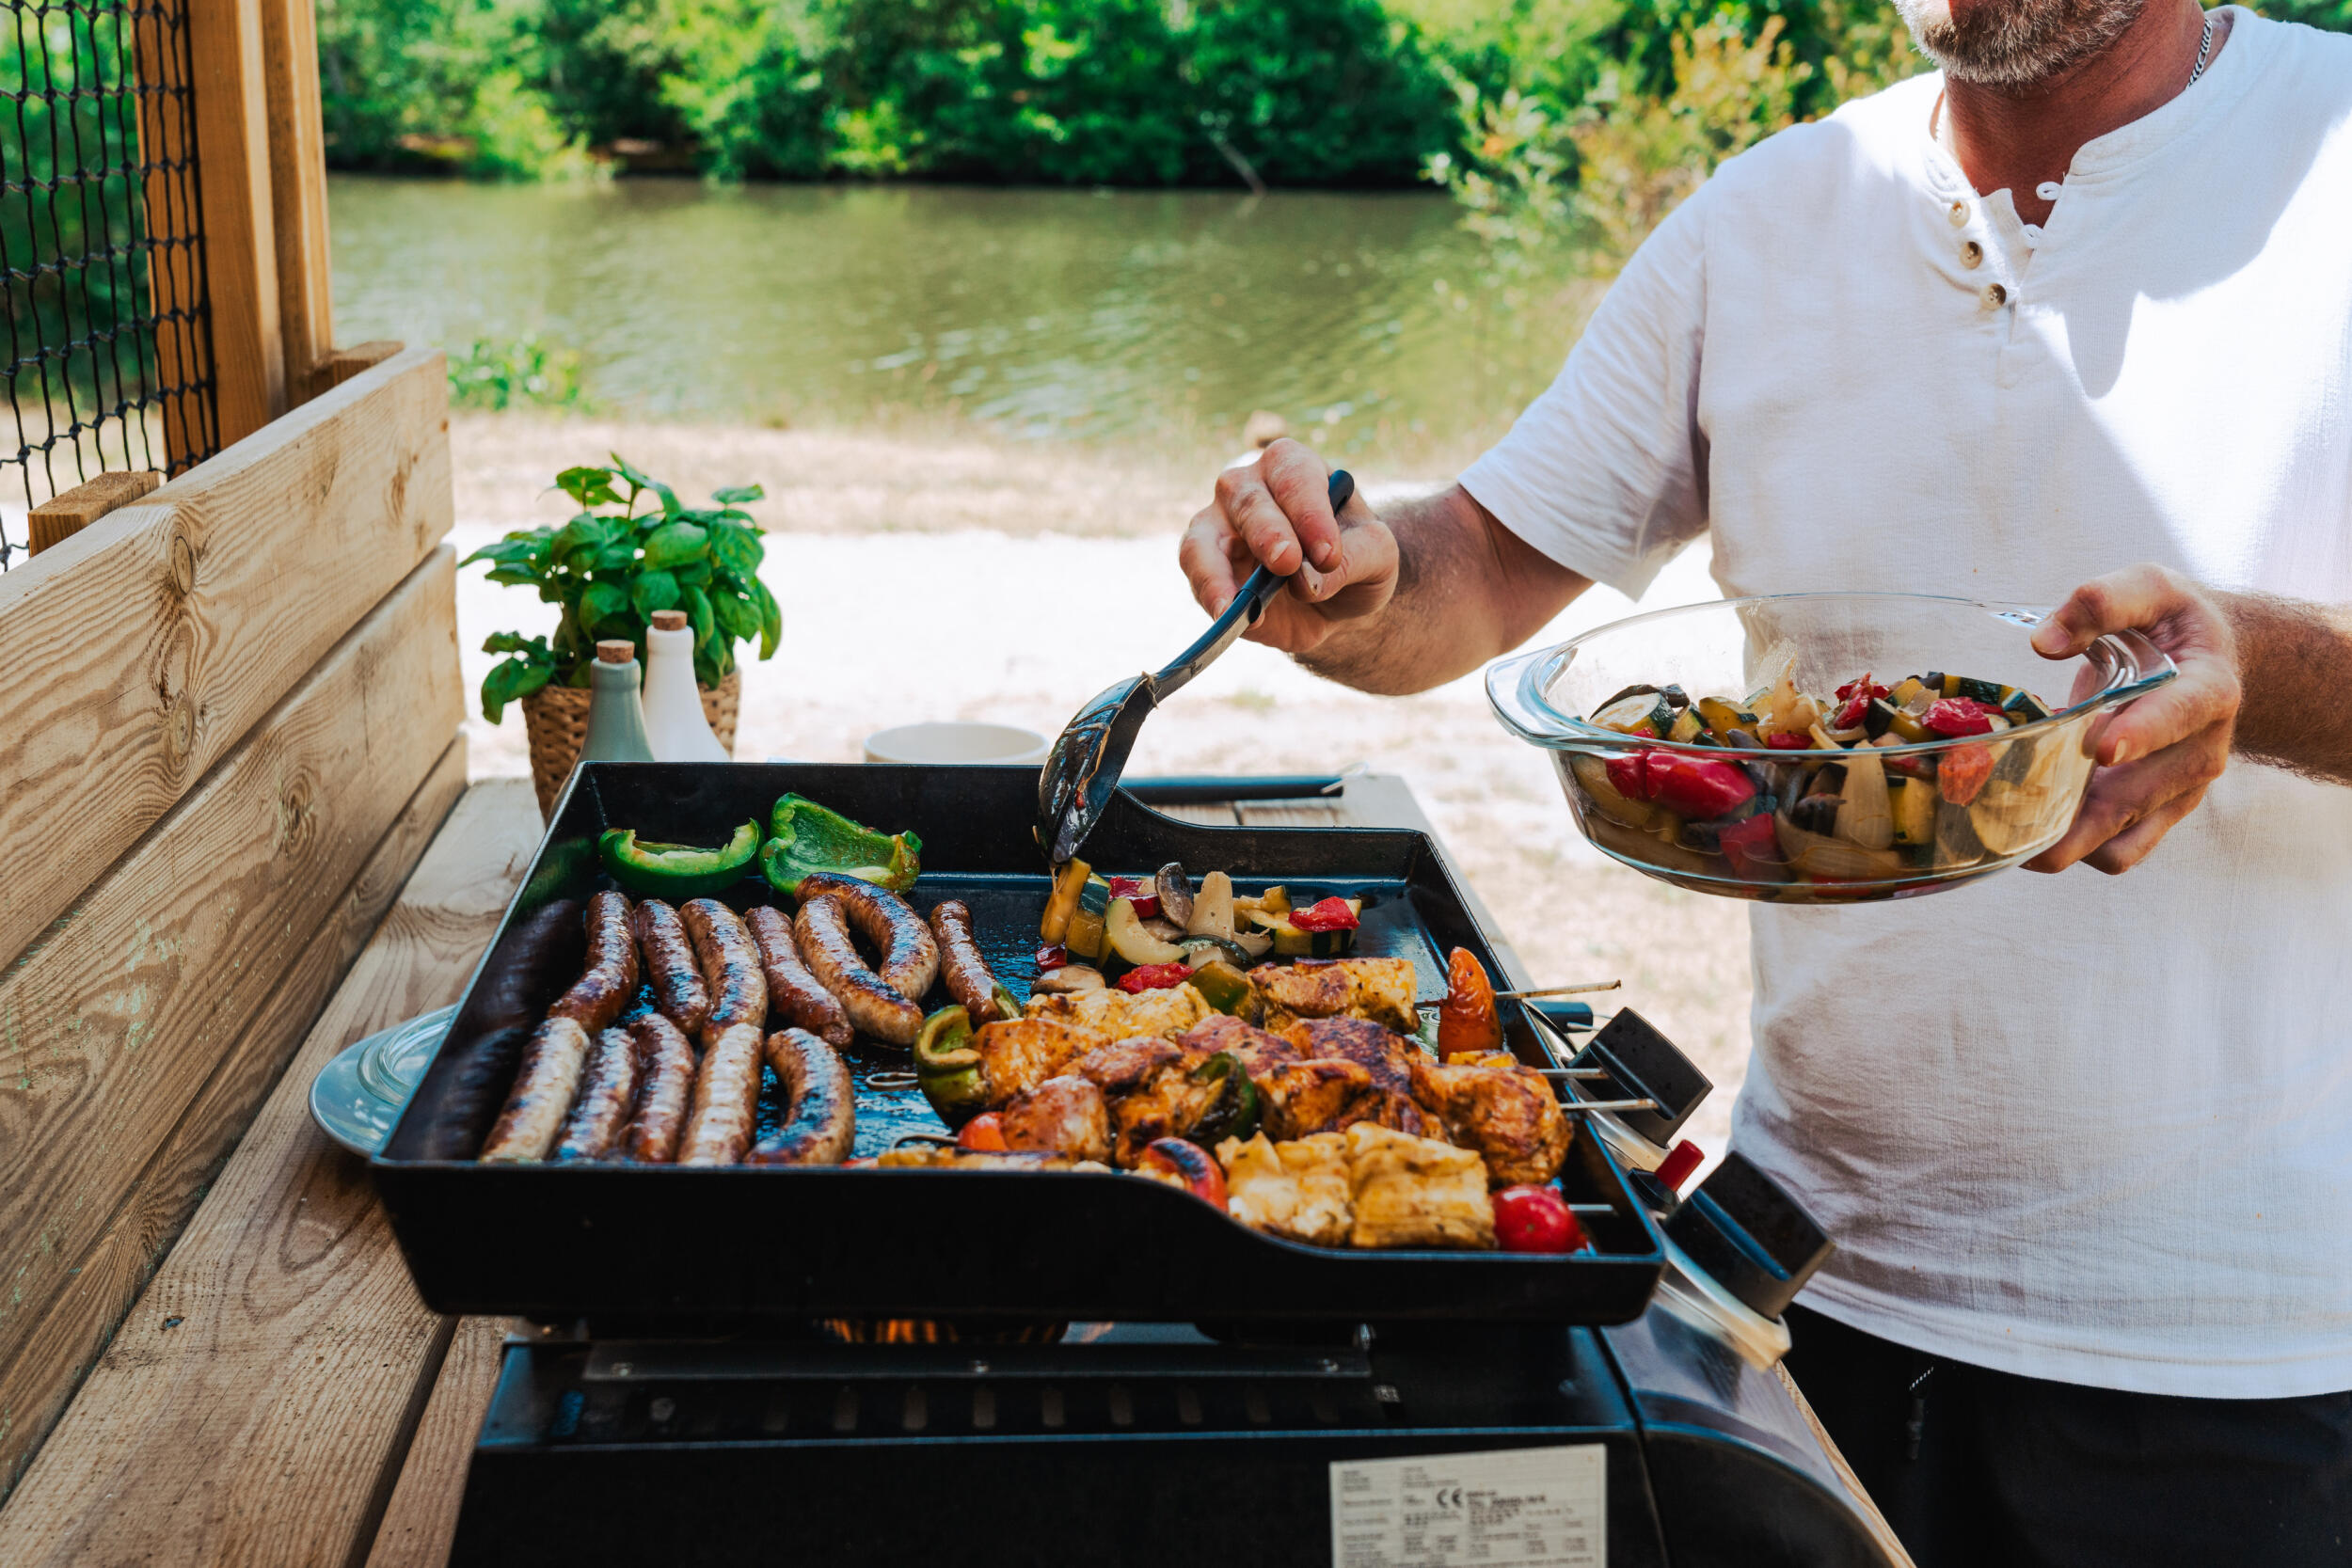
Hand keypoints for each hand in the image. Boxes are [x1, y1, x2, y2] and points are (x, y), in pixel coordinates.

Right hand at [1177, 438, 1398, 654]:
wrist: (1336, 599)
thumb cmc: (1355, 559)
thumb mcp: (1379, 555)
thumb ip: (1354, 559)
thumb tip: (1305, 582)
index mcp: (1294, 467)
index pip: (1296, 478)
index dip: (1310, 513)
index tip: (1328, 554)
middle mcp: (1248, 486)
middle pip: (1247, 501)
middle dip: (1267, 533)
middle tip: (1287, 564)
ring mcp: (1217, 525)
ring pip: (1203, 539)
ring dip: (1217, 571)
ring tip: (1235, 605)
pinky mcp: (1203, 566)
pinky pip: (1197, 577)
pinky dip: (1211, 598)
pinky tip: (1229, 619)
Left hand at [2023, 564, 2240, 874]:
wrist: (2213, 659)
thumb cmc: (2172, 623)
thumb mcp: (2149, 588)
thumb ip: (2102, 602)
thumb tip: (2046, 642)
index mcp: (2208, 689)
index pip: (2181, 716)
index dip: (2142, 734)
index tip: (2101, 749)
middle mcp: (2200, 750)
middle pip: (2137, 797)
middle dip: (2075, 811)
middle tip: (2005, 814)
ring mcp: (2180, 791)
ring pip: (2121, 837)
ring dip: (2063, 841)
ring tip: (2001, 829)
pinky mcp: (2158, 815)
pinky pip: (2117, 854)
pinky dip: (2074, 853)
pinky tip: (2026, 833)